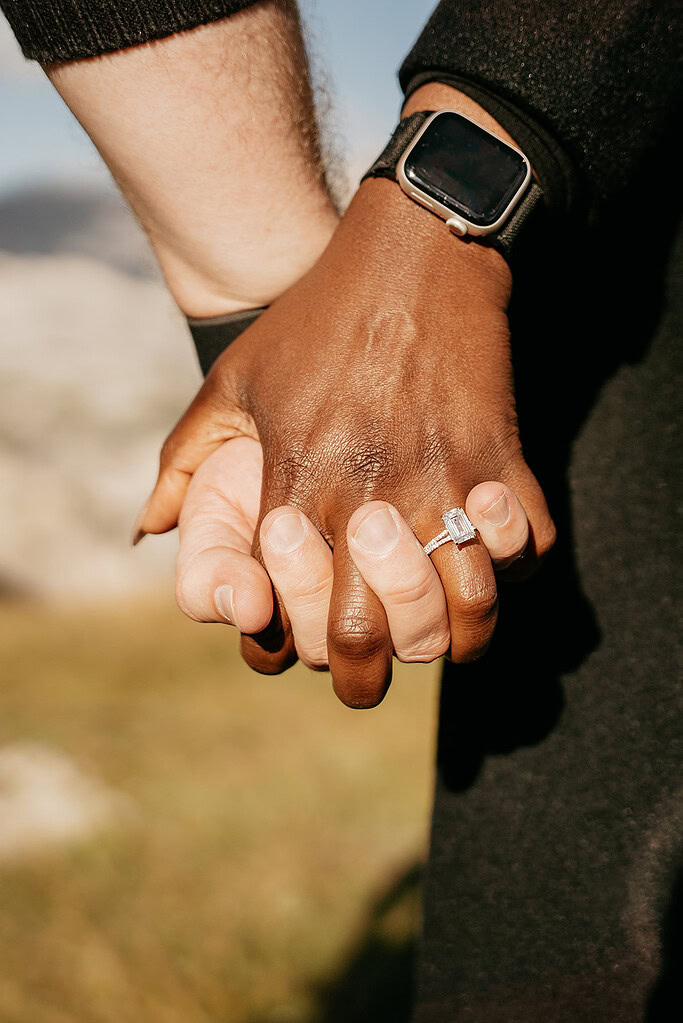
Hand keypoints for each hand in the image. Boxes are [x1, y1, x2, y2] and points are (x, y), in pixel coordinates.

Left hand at [140, 177, 555, 706]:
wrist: (407, 253)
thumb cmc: (311, 322)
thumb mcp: (233, 383)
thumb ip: (183, 464)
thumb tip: (147, 532)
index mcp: (299, 487)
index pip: (301, 618)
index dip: (311, 654)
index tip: (321, 649)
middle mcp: (370, 496)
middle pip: (379, 637)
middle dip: (373, 672)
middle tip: (379, 663)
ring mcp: (443, 480)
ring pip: (468, 608)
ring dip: (458, 628)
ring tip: (445, 617)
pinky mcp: (500, 458)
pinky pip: (528, 549)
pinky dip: (516, 566)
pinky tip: (491, 553)